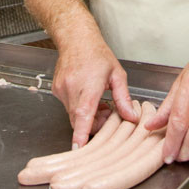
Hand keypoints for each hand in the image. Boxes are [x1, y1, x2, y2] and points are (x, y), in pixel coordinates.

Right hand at [52, 27, 135, 148]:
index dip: (81, 133)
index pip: (84, 114)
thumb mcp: (117, 74)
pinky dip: (79, 108)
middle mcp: (72, 89)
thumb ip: (124, 98)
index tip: (78, 149)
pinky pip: (68, 107)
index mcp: (89, 85)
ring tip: (100, 102)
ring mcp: (62, 90)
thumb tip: (131, 117)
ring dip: (87, 116)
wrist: (75, 39)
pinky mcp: (56, 91)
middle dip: (93, 125)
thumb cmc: (97, 54)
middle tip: (107, 113)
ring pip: (73, 115)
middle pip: (80, 120)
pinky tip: (88, 97)